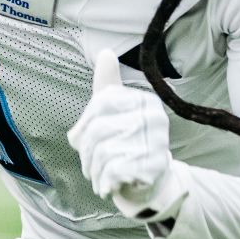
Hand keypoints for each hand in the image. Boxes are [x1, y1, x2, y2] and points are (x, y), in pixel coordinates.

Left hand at [67, 49, 187, 223]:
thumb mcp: (112, 111)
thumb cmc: (124, 142)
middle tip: (89, 164)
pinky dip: (104, 181)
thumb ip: (107, 84)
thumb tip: (106, 53)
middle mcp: (154, 116)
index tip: (81, 140)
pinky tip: (108, 185)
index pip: (101, 103)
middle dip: (87, 152)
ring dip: (94, 169)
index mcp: (143, 99)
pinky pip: (114, 170)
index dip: (84, 126)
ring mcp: (157, 142)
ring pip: (104, 152)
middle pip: (99, 130)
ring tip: (99, 176)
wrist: (148, 184)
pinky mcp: (155, 167)